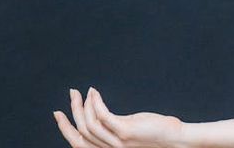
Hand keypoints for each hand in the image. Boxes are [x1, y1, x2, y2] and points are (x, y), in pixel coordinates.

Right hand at [53, 87, 187, 147]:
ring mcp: (117, 142)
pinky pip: (104, 117)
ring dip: (84, 105)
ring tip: (86, 91)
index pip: (79, 144)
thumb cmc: (154, 134)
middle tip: (71, 94)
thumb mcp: (128, 131)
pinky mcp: (125, 132)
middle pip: (80, 133)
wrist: (175, 140)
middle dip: (72, 113)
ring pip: (89, 125)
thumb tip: (101, 113)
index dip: (65, 129)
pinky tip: (95, 93)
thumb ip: (114, 127)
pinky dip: (96, 103)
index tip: (59, 113)